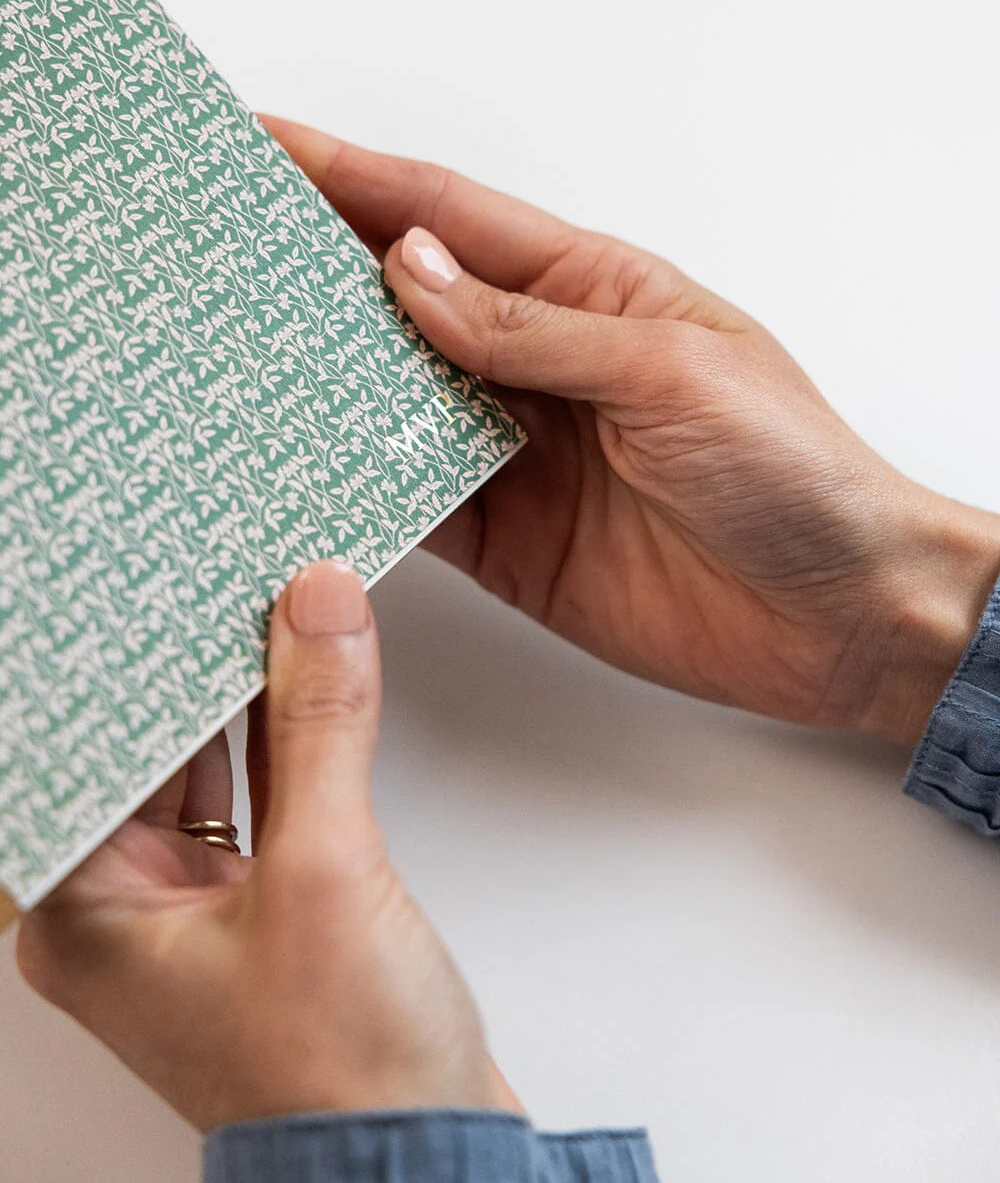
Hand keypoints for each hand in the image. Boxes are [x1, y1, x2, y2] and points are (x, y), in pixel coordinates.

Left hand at [16, 562, 517, 1131]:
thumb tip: (317, 607)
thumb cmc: (340, 1074)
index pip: (82, 751)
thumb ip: (322, 727)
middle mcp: (128, 908)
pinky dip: (288, 732)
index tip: (146, 580)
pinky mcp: (267, 903)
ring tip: (264, 594)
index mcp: (85, 914)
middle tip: (214, 568)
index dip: (113, 658)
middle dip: (186, 660)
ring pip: (211, 761)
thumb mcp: (326, 873)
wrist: (424, 1157)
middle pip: (147, 747)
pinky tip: (309, 669)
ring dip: (244, 687)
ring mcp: (200, 906)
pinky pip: (265, 791)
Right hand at [265, 118, 999, 745]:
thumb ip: (533, 330)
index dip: (357, 179)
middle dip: (317, 272)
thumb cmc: (792, 471)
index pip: (453, 219)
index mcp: (591, 292)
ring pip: (396, 402)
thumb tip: (412, 269)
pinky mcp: (509, 539)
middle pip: (408, 304)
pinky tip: (301, 469)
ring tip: (235, 355)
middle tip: (224, 250)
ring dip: (324, 382)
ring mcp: (520, 454)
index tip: (270, 148)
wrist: (838, 613)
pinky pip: (413, 501)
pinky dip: (355, 486)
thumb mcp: (668, 371)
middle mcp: (543, 365)